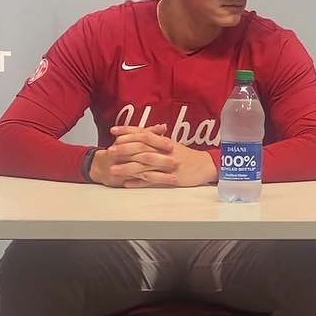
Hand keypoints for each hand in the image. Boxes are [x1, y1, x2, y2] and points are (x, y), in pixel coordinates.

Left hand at [92, 124, 214, 187]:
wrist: (206, 166)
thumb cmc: (188, 156)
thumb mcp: (172, 144)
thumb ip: (157, 138)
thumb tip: (142, 132)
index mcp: (164, 142)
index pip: (144, 133)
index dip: (128, 131)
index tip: (113, 130)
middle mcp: (164, 152)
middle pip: (142, 148)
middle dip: (124, 149)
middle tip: (109, 151)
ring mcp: (167, 165)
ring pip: (144, 165)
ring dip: (127, 167)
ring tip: (112, 170)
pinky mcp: (170, 178)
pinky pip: (152, 180)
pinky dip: (139, 182)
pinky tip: (127, 184)